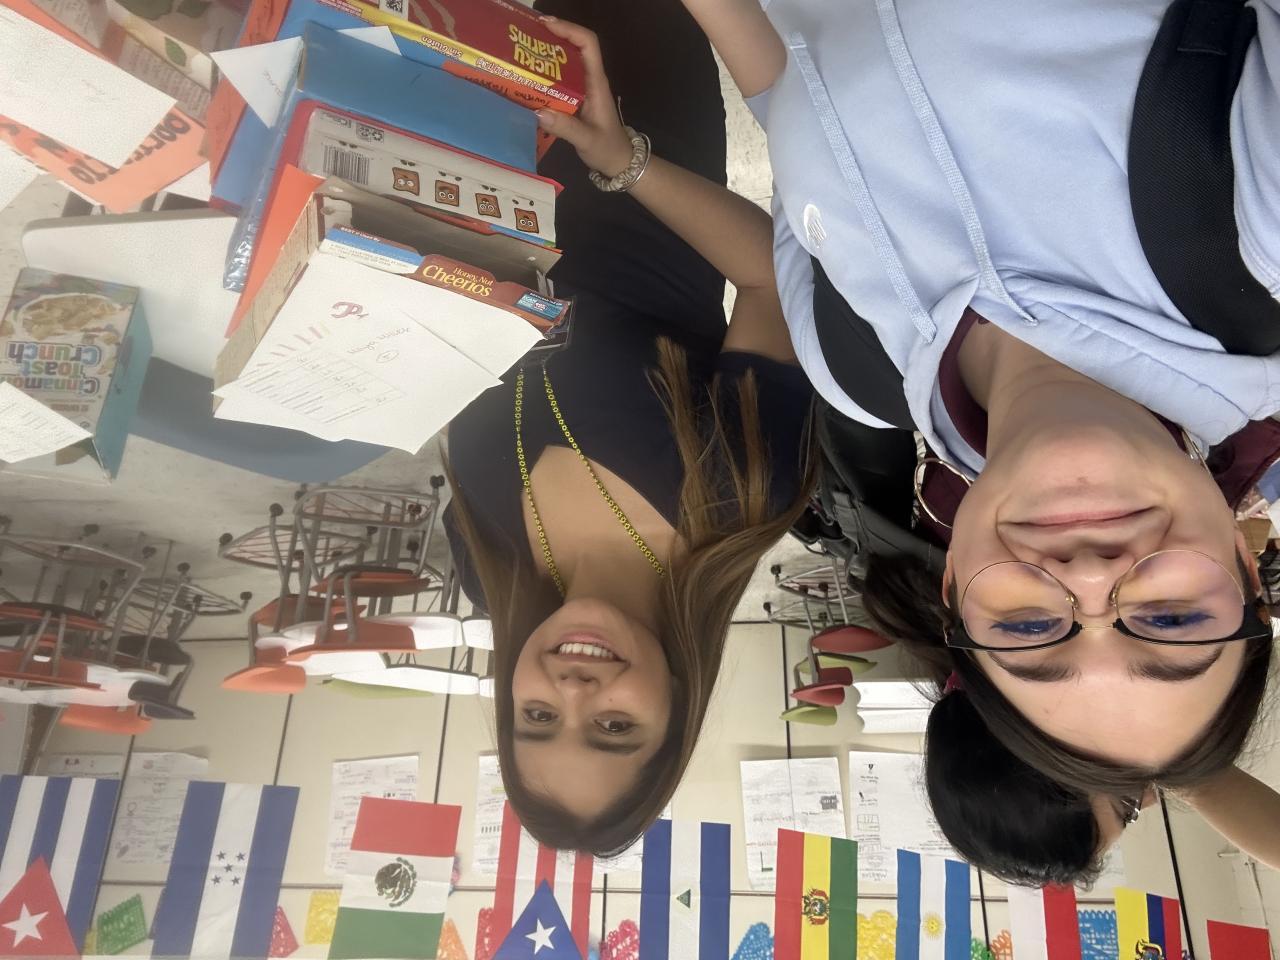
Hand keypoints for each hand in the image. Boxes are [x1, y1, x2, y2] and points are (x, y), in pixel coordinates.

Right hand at [535, 17, 635, 177]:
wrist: (619, 163)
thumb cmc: (608, 149)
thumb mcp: (588, 140)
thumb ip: (566, 127)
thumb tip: (538, 111)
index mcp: (596, 83)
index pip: (588, 44)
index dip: (569, 29)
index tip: (546, 25)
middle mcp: (588, 80)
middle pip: (573, 47)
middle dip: (550, 37)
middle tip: (524, 37)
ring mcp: (581, 89)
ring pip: (563, 63)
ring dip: (544, 55)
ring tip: (520, 53)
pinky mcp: (574, 99)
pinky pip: (558, 80)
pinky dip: (543, 76)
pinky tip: (526, 80)